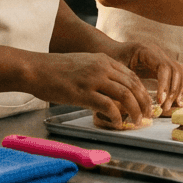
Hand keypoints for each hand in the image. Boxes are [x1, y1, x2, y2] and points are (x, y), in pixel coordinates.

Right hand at [26, 52, 153, 124]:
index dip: (142, 91)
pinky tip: (117, 123)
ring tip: (137, 121)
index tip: (145, 102)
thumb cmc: (56, 69)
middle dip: (143, 102)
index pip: (131, 76)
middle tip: (146, 115)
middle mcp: (102, 67)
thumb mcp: (83, 64)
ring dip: (134, 110)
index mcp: (103, 60)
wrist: (35, 68)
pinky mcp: (83, 93)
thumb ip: (99, 73)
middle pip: (133, 85)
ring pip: (125, 95)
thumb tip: (112, 90)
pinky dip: (116, 116)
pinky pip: (108, 106)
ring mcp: (93, 79)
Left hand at [112, 41, 182, 109]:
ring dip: (179, 90)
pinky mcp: (165, 65)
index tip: (160, 101)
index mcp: (146, 51)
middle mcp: (158, 52)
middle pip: (176, 70)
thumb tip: (132, 102)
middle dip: (173, 91)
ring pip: (181, 72)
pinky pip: (180, 73)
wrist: (112, 51)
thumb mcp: (116, 69)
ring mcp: (163, 58)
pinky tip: (177, 99)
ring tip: (173, 105)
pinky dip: (182, 86)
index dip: (164, 85)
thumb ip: (125, 81)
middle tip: (165, 108)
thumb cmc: (112, 60)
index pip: (163, 67)